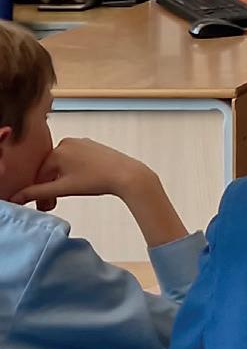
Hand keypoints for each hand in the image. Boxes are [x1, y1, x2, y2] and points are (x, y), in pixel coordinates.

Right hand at [12, 138, 150, 210]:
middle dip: (49, 188)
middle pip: (49, 169)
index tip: (43, 206)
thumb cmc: (98, 180)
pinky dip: (71, 173)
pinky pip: (74, 160)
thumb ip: (37, 193)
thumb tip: (18, 197)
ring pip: (62, 165)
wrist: (128, 175)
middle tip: (51, 205)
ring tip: (65, 195)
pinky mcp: (92, 146)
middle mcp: (67, 142)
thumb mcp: (63, 189)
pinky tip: (77, 183)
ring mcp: (81, 143)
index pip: (39, 175)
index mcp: (57, 150)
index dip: (38, 193)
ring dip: (59, 181)